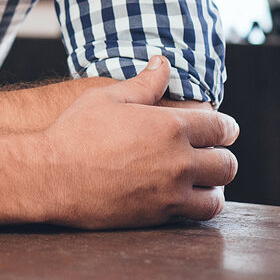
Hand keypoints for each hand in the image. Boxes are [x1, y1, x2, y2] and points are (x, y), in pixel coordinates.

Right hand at [39, 57, 239, 228]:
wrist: (52, 175)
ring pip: (218, 194)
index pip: (221, 126)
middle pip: (227, 163)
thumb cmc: (75, 131)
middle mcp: (178, 160)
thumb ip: (144, 83)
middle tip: (212, 153)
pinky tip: (188, 197)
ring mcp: (171, 191)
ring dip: (214, 185)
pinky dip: (200, 205)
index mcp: (170, 126)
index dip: (226, 126)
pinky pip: (198, 214)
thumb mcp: (107, 97)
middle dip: (223, 156)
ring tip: (203, 179)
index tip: (223, 128)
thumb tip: (163, 63)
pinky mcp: (160, 215)